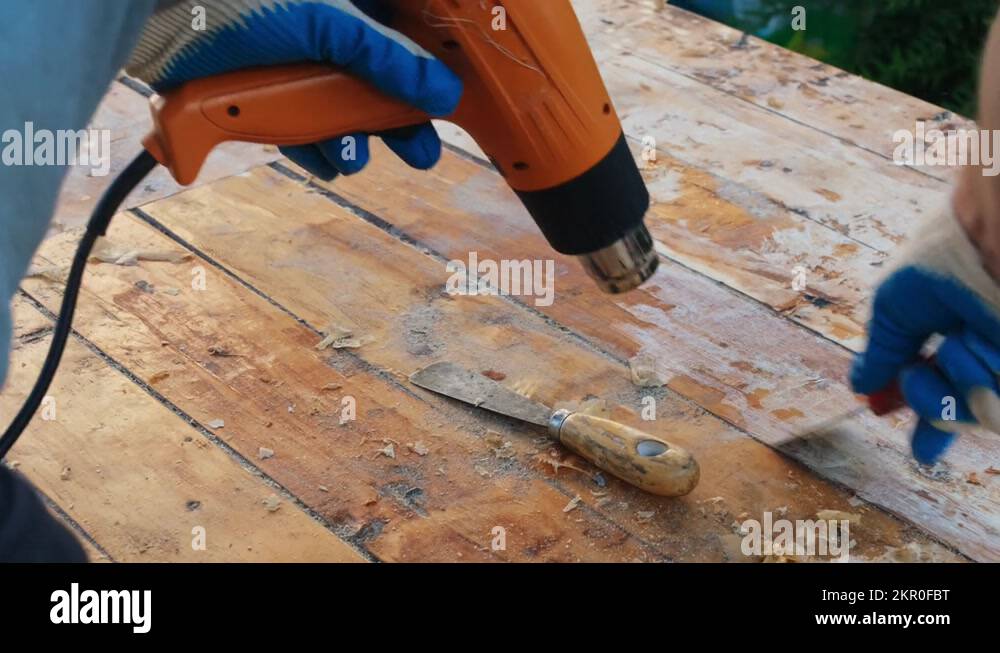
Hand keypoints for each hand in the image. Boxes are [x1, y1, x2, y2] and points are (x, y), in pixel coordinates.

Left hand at [125, 0, 461, 179]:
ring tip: (348, 158)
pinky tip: (318, 161)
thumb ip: (386, 60)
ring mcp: (288, 79)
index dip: (421, 89)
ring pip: (334, 122)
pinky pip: (294, 137)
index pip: (399, 57)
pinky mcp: (254, 105)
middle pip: (372, 96)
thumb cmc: (237, 2)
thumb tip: (444, 94)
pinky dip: (308, 153)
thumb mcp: (326, 25)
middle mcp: (320, 48)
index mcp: (345, 18)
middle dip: (391, 128)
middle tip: (417, 154)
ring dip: (349, 147)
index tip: (442, 117)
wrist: (153, 14)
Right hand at [851, 203, 999, 464]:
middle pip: (951, 416)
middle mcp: (977, 356)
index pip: (936, 395)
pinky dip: (981, 375)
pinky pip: (993, 406)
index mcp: (944, 340)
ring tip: (964, 342)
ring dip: (960, 381)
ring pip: (976, 413)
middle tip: (922, 369)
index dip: (928, 426)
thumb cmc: (941, 256)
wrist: (991, 232)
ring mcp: (997, 363)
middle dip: (931, 401)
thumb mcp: (893, 307)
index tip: (923, 454)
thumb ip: (881, 351)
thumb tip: (859, 386)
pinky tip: (982, 344)